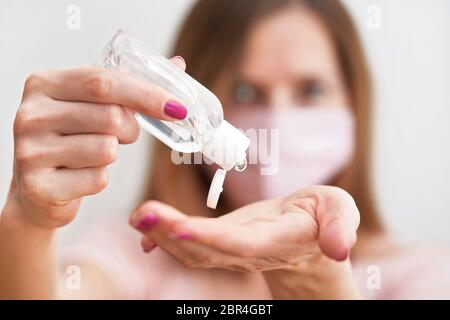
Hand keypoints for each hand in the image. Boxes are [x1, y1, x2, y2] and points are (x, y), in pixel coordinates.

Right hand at [4, 57, 186, 228]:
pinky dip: (100, 178)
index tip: (178, 107)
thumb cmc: (70, 139)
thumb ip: (130, 84)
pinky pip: (98, 179)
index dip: (147, 94)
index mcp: (45, 84)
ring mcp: (31, 151)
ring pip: (107, 149)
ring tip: (93, 154)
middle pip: (111, 116)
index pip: (104, 82)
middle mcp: (32, 114)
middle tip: (124, 134)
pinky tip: (80, 176)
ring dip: (113, 153)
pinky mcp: (39, 186)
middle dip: (131, 129)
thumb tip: (177, 65)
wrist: (37, 188)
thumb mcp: (90, 105)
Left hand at [129, 186, 358, 271]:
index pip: (242, 244)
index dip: (213, 239)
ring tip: (139, 215)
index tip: (182, 229)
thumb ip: (340, 225)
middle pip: (209, 250)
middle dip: (174, 234)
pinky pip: (191, 247)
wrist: (308, 235)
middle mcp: (250, 251)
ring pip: (194, 251)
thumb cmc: (322, 216)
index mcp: (279, 240)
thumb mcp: (340, 210)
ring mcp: (233, 250)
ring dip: (164, 234)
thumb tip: (338, 248)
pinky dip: (165, 238)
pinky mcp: (221, 243)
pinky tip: (145, 225)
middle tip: (144, 214)